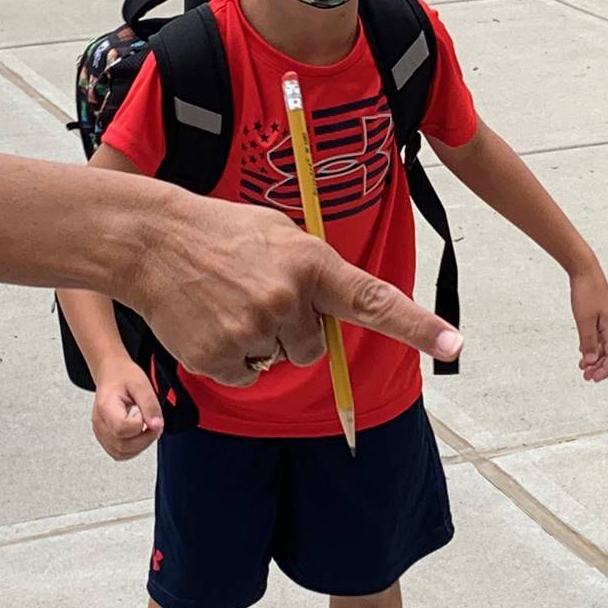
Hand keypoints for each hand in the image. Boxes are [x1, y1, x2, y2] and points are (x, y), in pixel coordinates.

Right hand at [92, 358, 163, 459]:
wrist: (111, 373)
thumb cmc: (123, 376)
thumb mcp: (141, 384)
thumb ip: (150, 405)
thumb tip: (157, 425)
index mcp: (106, 406)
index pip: (121, 429)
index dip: (139, 425)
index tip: (146, 415)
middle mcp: (99, 422)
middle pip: (122, 445)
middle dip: (144, 439)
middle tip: (155, 425)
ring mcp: (100, 431)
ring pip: (120, 453)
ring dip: (140, 446)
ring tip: (147, 429)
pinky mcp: (104, 437)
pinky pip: (118, 452)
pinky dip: (132, 449)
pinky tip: (139, 435)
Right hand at [130, 199, 462, 386]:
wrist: (153, 241)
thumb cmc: (222, 232)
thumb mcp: (280, 234)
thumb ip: (315, 271)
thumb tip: (336, 312)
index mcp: (313, 263)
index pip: (376, 301)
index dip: (419, 326)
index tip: (454, 345)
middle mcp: (290, 299)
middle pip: (315, 347)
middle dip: (294, 329)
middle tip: (255, 293)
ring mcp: (254, 330)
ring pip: (280, 361)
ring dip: (260, 342)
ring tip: (228, 302)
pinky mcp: (221, 358)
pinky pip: (245, 374)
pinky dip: (229, 357)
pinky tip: (209, 321)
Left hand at [570, 261, 607, 382]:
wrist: (584, 269)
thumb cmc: (586, 292)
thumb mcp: (584, 320)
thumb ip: (588, 342)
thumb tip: (591, 361)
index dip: (606, 370)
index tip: (594, 379)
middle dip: (600, 367)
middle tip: (586, 377)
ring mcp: (606, 321)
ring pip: (604, 347)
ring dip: (595, 359)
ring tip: (583, 369)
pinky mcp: (599, 316)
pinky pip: (599, 338)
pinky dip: (592, 348)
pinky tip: (583, 353)